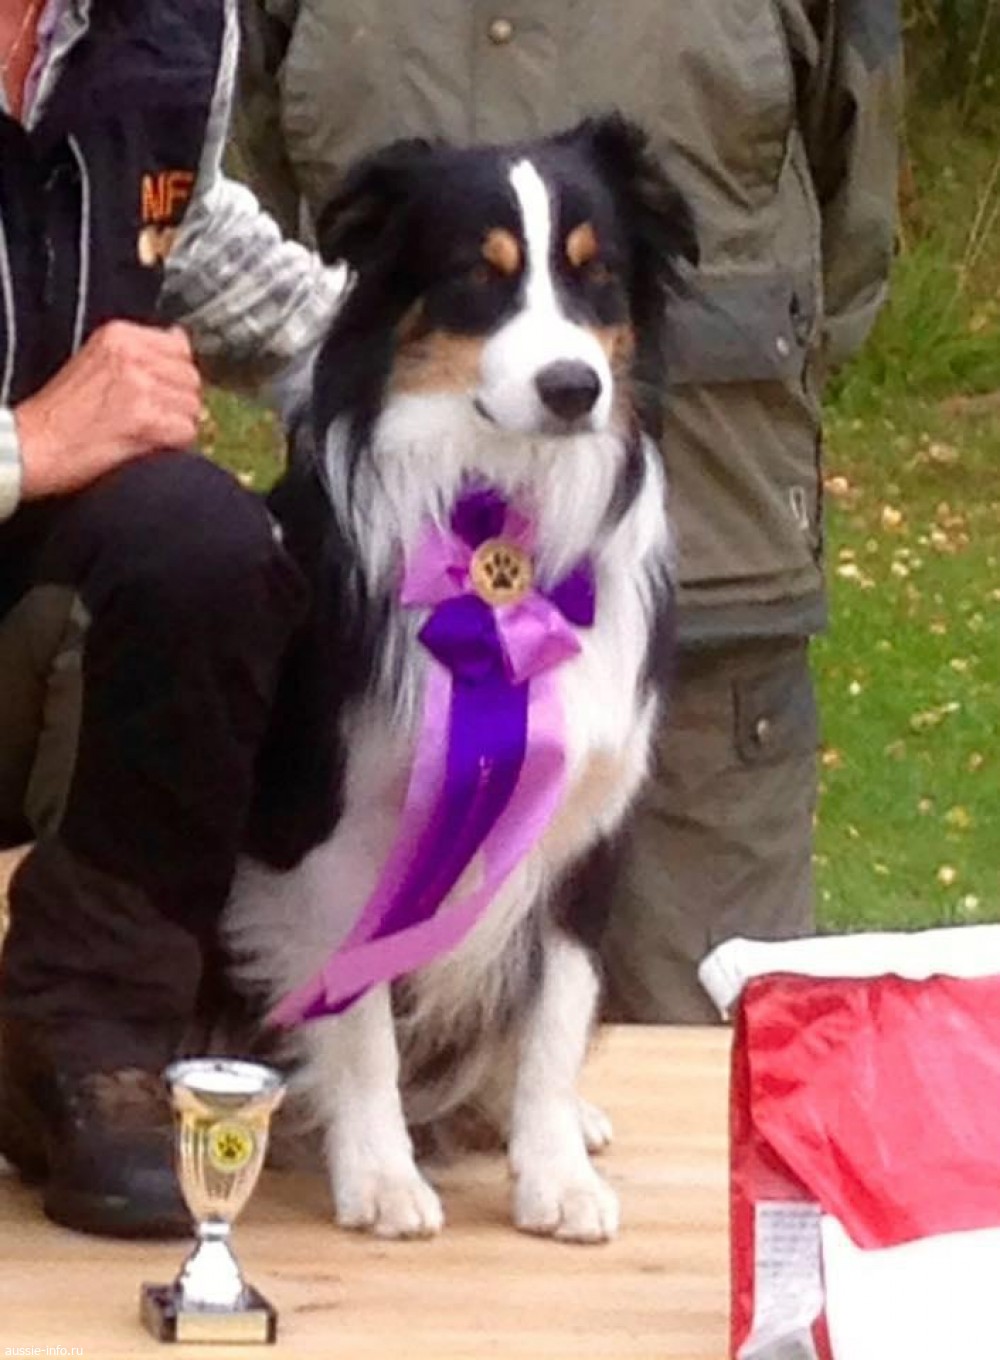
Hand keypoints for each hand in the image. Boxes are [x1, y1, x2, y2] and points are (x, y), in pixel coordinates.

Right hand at [14, 321, 202, 498]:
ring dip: (178, 425)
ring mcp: (139, 386)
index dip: (175, 376)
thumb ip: (141, 350)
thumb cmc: (62, 412)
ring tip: (147, 431)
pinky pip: (186, 431)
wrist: (33, 445)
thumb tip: (181, 339)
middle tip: (153, 418)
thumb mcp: (97, 361)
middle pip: (191, 378)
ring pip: (193, 407)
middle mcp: (131, 355)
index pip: (180, 347)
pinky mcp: (144, 419)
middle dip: (179, 402)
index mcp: (118, 335)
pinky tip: (148, 444)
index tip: (159, 391)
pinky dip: (175, 444)